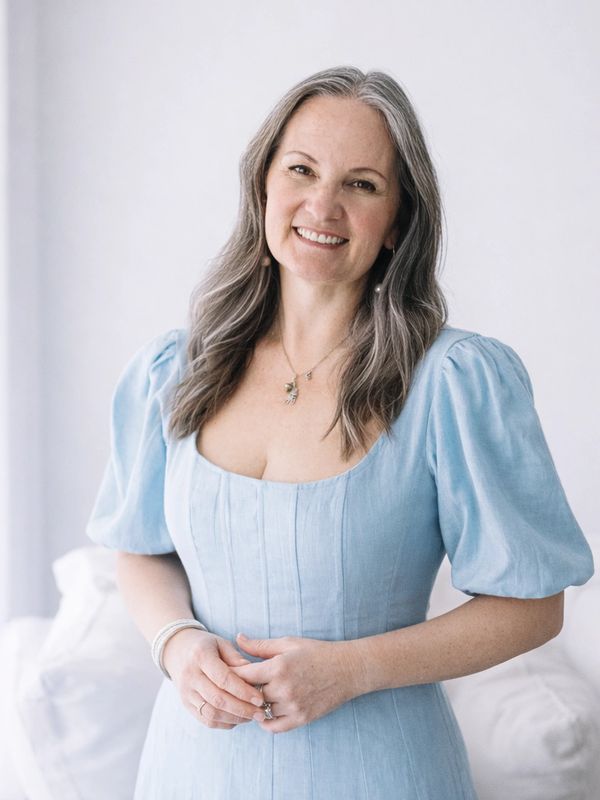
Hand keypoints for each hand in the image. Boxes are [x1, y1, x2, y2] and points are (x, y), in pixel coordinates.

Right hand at [162, 628, 264, 729]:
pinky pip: (206, 719)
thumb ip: (237, 658)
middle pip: (218, 699)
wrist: (177, 650)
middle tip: (261, 713)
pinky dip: (224, 722)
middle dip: (242, 709)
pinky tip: (239, 719)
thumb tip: (254, 675)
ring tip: (252, 717)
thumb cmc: (206, 645)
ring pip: (211, 713)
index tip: (260, 699)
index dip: (243, 691)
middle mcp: (190, 676)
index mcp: (200, 656)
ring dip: (235, 718)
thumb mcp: (221, 643)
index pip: (223, 678)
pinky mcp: (186, 704)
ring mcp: (186, 692)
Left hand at [230, 633, 362, 733]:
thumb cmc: (316, 652)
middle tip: (231, 688)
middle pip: (248, 696)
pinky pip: (274, 727)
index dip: (229, 674)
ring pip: (260, 712)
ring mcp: (293, 706)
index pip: (242, 675)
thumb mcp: (288, 643)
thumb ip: (260, 645)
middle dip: (239, 691)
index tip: (222, 674)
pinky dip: (265, 722)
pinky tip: (264, 712)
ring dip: (252, 707)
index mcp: (278, 667)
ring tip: (248, 700)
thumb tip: (237, 638)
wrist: (346, 669)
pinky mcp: (301, 718)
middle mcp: (283, 688)